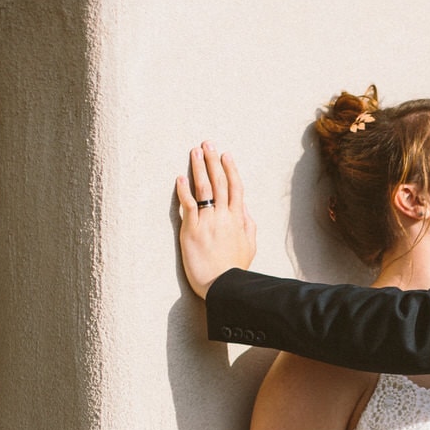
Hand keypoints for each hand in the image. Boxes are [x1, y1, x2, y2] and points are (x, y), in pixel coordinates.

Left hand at [176, 142, 257, 297]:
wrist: (223, 285)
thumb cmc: (235, 269)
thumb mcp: (249, 246)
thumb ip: (248, 224)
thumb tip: (244, 207)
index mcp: (239, 219)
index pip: (235, 187)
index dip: (231, 169)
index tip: (226, 155)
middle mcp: (224, 216)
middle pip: (219, 182)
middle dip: (213, 161)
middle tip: (208, 143)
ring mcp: (208, 221)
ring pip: (204, 188)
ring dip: (199, 168)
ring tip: (194, 152)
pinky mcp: (192, 229)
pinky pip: (188, 205)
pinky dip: (184, 190)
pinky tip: (180, 177)